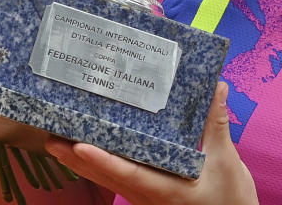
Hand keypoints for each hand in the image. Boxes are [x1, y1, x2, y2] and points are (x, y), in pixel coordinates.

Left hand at [44, 82, 257, 204]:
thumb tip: (217, 87)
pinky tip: (88, 147)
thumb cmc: (229, 200)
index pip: (127, 173)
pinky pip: (116, 178)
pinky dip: (99, 163)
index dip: (102, 159)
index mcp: (164, 188)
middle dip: (76, 157)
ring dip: (81, 161)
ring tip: (57, 139)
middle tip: (52, 136)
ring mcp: (145, 196)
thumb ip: (216, 124)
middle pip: (105, 175)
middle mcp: (148, 194)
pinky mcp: (147, 194)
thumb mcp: (226, 162)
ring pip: (106, 178)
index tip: (78, 145)